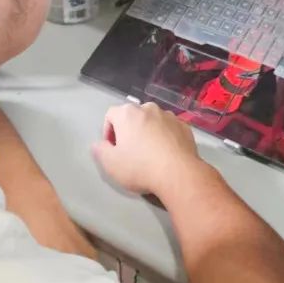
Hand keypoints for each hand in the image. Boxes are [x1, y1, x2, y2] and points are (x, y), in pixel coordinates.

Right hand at [92, 102, 209, 198]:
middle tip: (130, 152)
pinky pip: (169, 128)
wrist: (178, 173)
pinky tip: (166, 154)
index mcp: (128, 113)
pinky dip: (165, 137)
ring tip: (150, 153)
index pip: (110, 115)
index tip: (112, 149)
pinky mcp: (184, 126)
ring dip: (148, 132)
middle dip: (129, 130)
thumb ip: (100, 150)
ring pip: (152, 121)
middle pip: (133, 116)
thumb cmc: (140, 167)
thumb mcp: (111, 164)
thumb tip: (98, 144)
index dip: (108, 131)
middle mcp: (149, 108)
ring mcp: (169, 116)